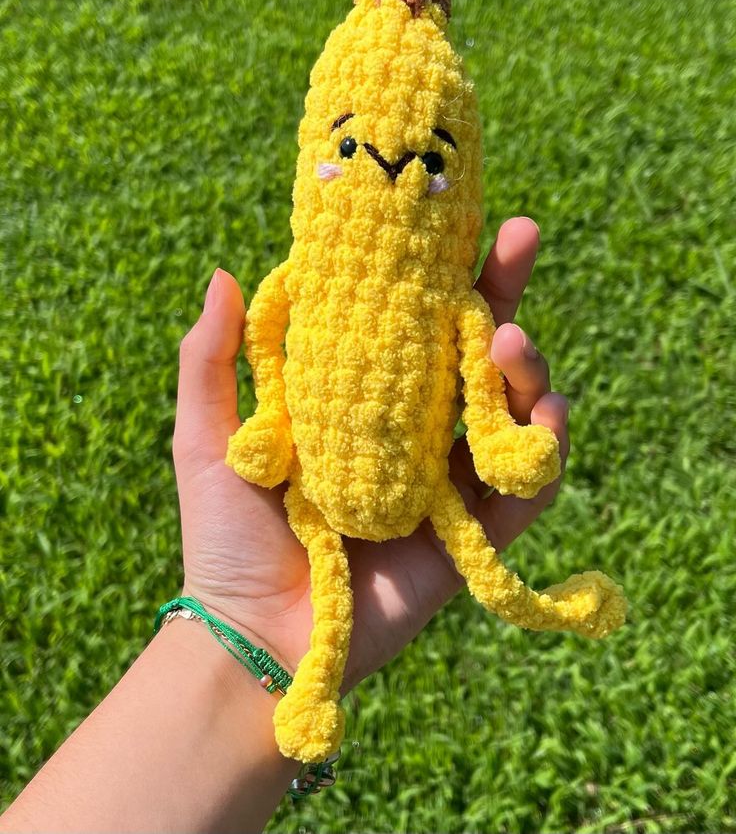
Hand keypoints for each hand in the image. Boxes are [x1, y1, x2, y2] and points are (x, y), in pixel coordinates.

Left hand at [173, 216, 569, 689]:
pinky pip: (527, 483)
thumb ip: (213, 360)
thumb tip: (227, 272)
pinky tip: (544, 413)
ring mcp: (444, 479)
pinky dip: (546, 448)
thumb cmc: (224, 537)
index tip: (450, 219)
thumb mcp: (208, 437)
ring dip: (524, 366)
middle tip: (519, 236)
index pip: (407, 325)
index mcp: (357, 402)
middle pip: (470, 351)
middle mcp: (409, 432)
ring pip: (506, 407)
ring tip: (510, 340)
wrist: (253, 635)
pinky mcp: (471, 533)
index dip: (433, 273)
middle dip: (501, 291)